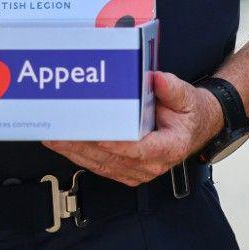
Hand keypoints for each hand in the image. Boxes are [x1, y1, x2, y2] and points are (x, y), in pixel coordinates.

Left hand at [44, 71, 222, 185]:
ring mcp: (136, 171)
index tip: (97, 135)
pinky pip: (98, 165)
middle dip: (83, 145)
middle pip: (111, 158)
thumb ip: (173, 88)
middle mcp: (151, 164)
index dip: (116, 144)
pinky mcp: (124, 170)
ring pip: (100, 164)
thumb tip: (156, 79)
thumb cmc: (189, 115)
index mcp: (169, 147)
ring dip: (75, 151)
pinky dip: (78, 154)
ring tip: (54, 136)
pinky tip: (62, 143)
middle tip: (62, 131)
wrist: (195, 128)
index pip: (139, 150)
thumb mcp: (188, 97)